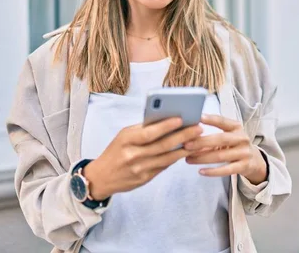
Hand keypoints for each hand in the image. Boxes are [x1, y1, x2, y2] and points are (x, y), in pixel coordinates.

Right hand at [83, 117, 202, 200]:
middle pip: (163, 145)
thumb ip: (142, 130)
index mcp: (126, 140)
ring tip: (197, 140)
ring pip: (167, 158)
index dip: (166, 126)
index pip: (149, 132)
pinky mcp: (144, 179)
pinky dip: (175, 158)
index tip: (181, 118)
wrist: (101, 177)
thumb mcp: (124, 136)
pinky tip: (186, 151)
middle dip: (183, 136)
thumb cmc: (115, 151)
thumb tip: (167, 120)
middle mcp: (133, 155)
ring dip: (184, 149)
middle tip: (198, 128)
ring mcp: (139, 169)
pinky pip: (164, 167)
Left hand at [183, 115, 267, 184]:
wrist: (254, 161)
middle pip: (220, 139)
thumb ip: (212, 137)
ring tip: (188, 159)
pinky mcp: (244, 166)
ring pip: (220, 156)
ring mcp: (244, 153)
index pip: (223, 121)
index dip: (211, 119)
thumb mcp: (228, 137)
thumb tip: (189, 138)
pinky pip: (226, 170)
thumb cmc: (235, 146)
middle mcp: (242, 138)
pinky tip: (200, 171)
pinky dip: (212, 171)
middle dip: (202, 142)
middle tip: (186, 145)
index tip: (198, 117)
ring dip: (202, 158)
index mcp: (237, 127)